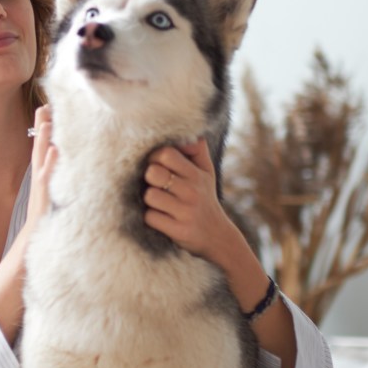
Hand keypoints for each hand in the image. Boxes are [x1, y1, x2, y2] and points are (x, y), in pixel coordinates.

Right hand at [27, 105, 57, 222]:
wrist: (33, 239)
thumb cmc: (44, 217)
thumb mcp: (51, 194)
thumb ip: (54, 178)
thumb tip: (62, 163)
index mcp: (41, 175)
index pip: (42, 147)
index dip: (43, 128)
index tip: (47, 109)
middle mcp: (39, 177)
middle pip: (39, 147)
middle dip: (41, 126)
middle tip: (44, 105)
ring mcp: (40, 186)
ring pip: (41, 159)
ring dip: (43, 140)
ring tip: (47, 121)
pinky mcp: (44, 196)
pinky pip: (47, 177)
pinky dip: (50, 163)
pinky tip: (55, 151)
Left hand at [141, 137, 231, 263]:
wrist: (218, 237)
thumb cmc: (204, 199)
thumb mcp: (206, 172)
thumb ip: (197, 150)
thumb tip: (189, 131)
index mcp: (196, 174)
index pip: (166, 154)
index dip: (154, 157)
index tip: (156, 166)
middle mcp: (192, 191)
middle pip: (153, 173)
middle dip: (149, 179)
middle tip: (156, 185)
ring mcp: (186, 212)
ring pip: (150, 196)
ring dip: (149, 201)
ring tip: (160, 204)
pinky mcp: (179, 231)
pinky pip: (150, 218)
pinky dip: (151, 218)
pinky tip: (161, 219)